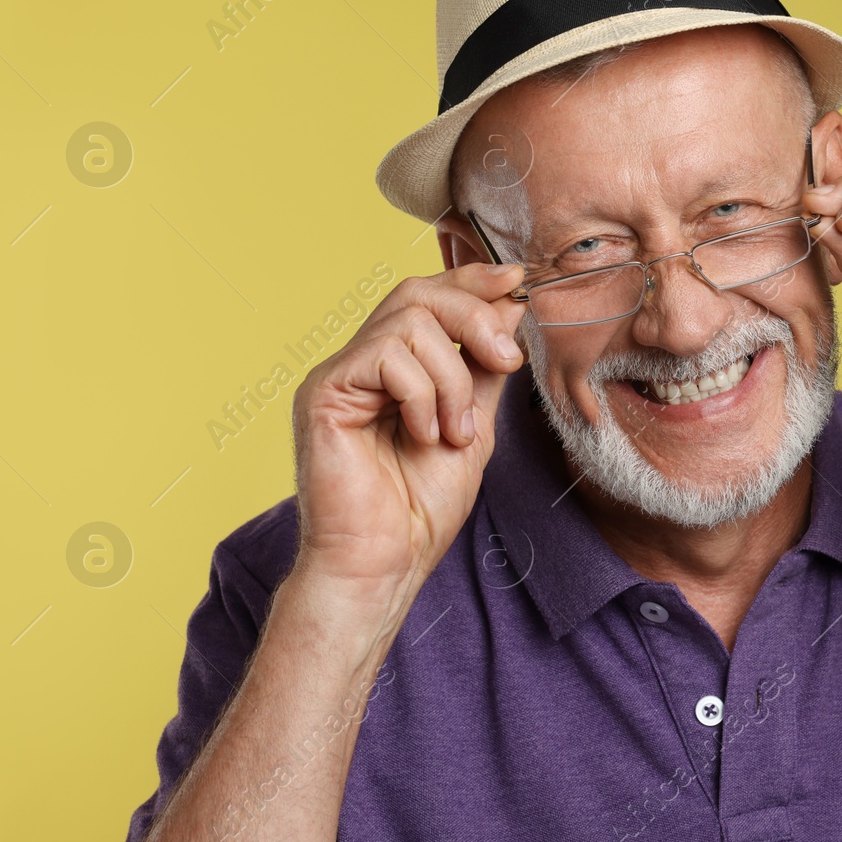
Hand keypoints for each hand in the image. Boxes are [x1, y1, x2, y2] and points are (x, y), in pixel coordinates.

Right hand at [289, 263, 527, 618]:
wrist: (385, 562)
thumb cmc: (421, 507)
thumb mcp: (474, 424)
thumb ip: (485, 368)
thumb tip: (509, 308)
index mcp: (394, 368)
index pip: (428, 297)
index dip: (471, 279)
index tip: (517, 280)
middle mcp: (360, 363)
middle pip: (417, 293)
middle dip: (473, 317)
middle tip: (506, 361)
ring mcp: (339, 375)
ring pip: (409, 323)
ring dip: (452, 378)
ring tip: (454, 431)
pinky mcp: (323, 392)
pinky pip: (385, 356)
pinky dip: (421, 395)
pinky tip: (424, 437)